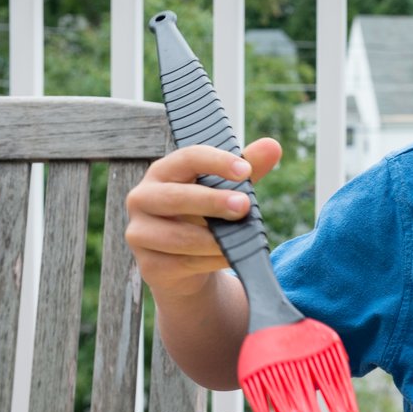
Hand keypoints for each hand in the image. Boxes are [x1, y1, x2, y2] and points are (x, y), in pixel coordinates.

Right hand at [124, 139, 282, 298]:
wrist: (183, 265)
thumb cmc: (203, 217)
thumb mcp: (225, 190)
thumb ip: (247, 168)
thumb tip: (272, 146)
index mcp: (162, 172)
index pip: (187, 158)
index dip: (216, 162)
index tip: (245, 170)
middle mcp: (143, 198)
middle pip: (177, 197)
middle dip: (213, 202)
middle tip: (244, 206)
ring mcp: (140, 233)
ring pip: (180, 236)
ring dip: (215, 240)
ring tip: (243, 240)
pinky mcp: (148, 265)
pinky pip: (182, 263)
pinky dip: (211, 261)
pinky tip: (230, 258)